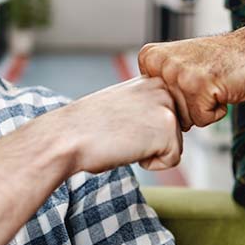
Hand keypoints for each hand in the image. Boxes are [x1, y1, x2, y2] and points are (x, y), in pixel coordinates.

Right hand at [43, 76, 181, 173]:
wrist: (68, 136)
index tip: (123, 126)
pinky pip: (172, 160)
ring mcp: (167, 105)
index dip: (146, 131)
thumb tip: (169, 122)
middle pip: (175, 132)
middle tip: (122, 133)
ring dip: (150, 151)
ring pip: (174, 145)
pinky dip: (150, 164)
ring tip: (123, 138)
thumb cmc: (89, 127)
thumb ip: (148, 106)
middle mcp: (163, 87)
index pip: (168, 117)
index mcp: (152, 80)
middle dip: (151, 141)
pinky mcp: (168, 127)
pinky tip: (127, 148)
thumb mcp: (124, 106)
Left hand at [138, 33, 244, 129]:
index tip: (190, 78)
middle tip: (205, 80)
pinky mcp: (200, 88)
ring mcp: (180, 75)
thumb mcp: (177, 65)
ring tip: (214, 83)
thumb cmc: (218, 61)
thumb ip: (158, 86)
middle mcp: (161, 64)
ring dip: (203, 108)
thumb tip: (145, 120)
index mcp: (150, 58)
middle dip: (189, 105)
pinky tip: (222, 88)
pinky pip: (203, 120)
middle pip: (168, 113)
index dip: (176, 98)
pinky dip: (217, 111)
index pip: (153, 103)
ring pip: (185, 119)